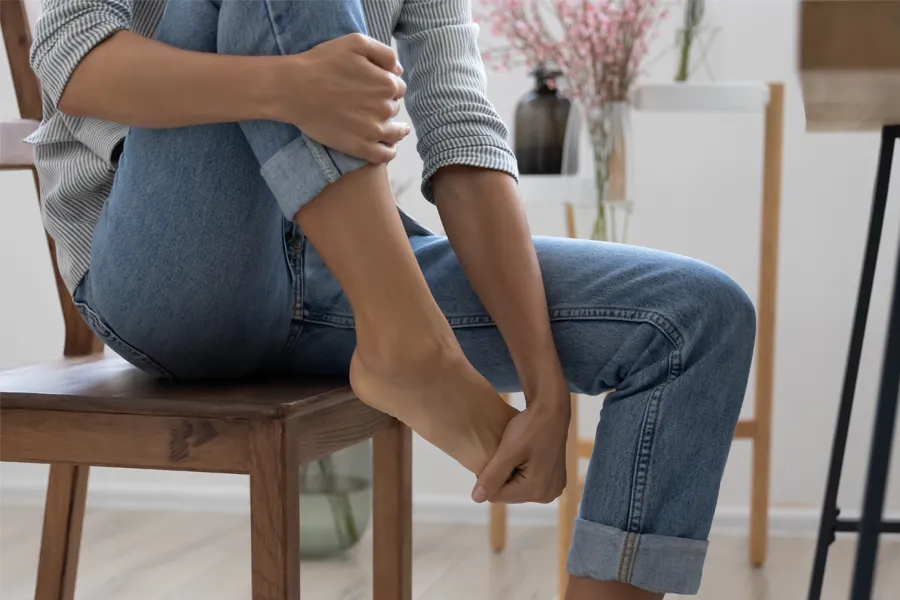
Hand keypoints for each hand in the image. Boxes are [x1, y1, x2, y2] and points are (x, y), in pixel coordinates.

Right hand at [278, 33, 409, 162]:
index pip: (398, 87)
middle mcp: (384, 108)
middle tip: (369, 103)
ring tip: (393, 130)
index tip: (376, 87)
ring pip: (395, 134)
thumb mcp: (356, 42)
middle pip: (394, 108)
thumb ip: (384, 54)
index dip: (388, 85)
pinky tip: (388, 148)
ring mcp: (373, 131)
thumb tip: (398, 71)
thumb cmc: (322, 63)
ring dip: (396, 130)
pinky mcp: (359, 147)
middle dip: (386, 105)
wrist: (294, 89)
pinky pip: (383, 156)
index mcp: (386, 83)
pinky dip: (389, 152)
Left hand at [471, 397, 570, 503]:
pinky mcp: (555, 480)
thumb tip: (476, 499)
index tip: (493, 456)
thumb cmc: (530, 427)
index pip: (497, 495)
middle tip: (503, 453)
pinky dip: (521, 471)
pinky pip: (529, 482)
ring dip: (510, 474)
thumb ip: (492, 477)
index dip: (489, 477)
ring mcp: (553, 488)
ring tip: (513, 453)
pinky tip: (521, 456)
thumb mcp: (507, 451)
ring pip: (517, 489)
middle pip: (509, 494)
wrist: (552, 410)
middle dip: (501, 477)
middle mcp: (548, 495)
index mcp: (537, 490)